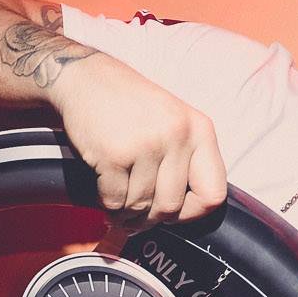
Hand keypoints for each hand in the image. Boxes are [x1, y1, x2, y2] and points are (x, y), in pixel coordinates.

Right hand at [51, 53, 226, 228]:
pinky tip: (103, 194)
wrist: (84, 78)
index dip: (193, 212)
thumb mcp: (172, 120)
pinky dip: (107, 204)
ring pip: (141, 206)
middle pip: (172, 206)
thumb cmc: (128, 103)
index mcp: (200, 129)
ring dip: (127, 214)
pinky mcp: (114, 154)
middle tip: (138, 217)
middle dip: (152, 218)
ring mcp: (146, 145)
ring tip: (118, 207)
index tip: (176, 212)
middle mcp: (178, 136)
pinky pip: (115, 200)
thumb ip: (185, 159)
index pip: (214, 193)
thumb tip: (182, 211)